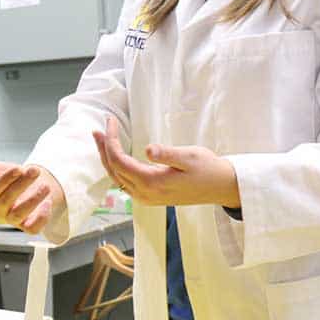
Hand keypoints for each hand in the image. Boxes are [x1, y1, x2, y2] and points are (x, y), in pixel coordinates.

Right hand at [0, 161, 65, 233]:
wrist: (38, 182)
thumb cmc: (16, 177)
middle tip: (34, 171)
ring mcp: (14, 219)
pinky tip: (47, 204)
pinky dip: (41, 218)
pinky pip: (32, 228)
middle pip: (5, 201)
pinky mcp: (29, 226)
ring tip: (45, 186)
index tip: (17, 168)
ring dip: (32, 200)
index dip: (4, 180)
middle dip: (21, 185)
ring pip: (18, 215)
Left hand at [93, 116, 239, 206]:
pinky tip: (116, 156)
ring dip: (107, 158)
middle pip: (113, 170)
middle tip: (97, 129)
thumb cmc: (208, 169)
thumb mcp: (190, 157)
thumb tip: (148, 149)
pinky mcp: (150, 197)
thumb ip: (167, 154)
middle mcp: (144, 194)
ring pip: (116, 178)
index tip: (110, 121)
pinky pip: (124, 182)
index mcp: (152, 183)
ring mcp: (146, 198)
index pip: (119, 160)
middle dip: (103, 148)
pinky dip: (116, 167)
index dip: (110, 140)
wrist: (222, 187)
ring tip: (101, 139)